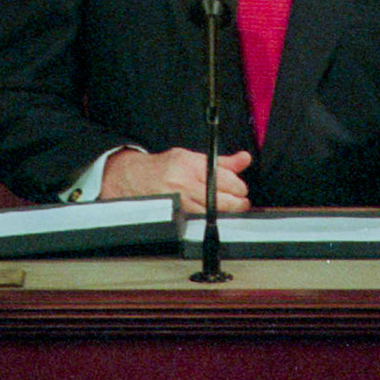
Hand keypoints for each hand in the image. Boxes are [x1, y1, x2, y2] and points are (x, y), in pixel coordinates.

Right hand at [101, 147, 252, 215]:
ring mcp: (180, 203)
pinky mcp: (177, 217)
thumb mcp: (193, 157)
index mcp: (192, 166)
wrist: (135, 179)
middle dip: (238, 203)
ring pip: (214, 214)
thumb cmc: (165, 167)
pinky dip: (211, 219)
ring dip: (226, 213)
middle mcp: (185, 185)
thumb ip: (222, 161)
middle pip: (224, 201)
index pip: (228, 181)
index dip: (240, 187)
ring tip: (227, 208)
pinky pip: (201, 221)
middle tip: (240, 201)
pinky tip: (212, 215)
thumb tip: (245, 159)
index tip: (241, 189)